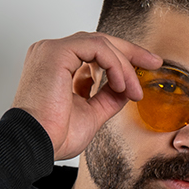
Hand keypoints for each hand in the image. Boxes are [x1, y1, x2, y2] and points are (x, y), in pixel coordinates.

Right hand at [11, 32, 162, 160]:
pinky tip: (121, 84)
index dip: (122, 60)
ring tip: (134, 90)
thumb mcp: (91, 115)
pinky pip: (96, 48)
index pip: (94, 53)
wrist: (35, 145)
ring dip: (124, 66)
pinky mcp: (56, 52)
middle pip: (100, 42)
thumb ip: (108, 98)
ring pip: (100, 44)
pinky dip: (114, 64)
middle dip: (130, 53)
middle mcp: (53, 54)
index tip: (145, 69)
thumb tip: (127, 89)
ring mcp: (52, 50)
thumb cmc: (54, 136)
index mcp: (58, 67)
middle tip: (154, 63)